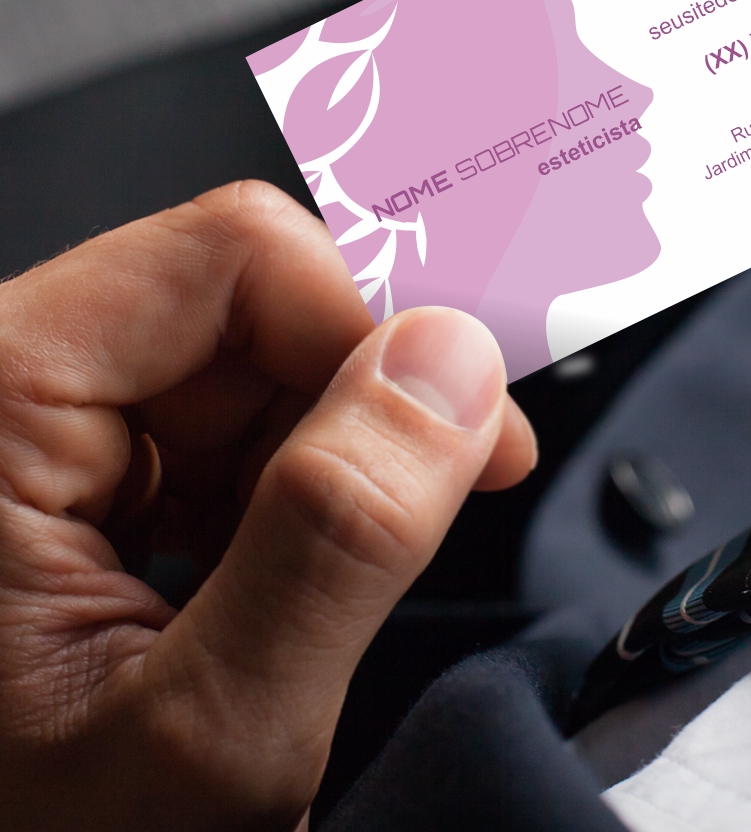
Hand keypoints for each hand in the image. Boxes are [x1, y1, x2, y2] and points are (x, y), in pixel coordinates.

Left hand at [0, 181, 536, 830]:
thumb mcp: (210, 731)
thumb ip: (340, 530)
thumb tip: (451, 359)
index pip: (233, 256)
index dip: (373, 326)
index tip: (467, 419)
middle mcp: (5, 394)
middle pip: (249, 301)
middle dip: (366, 399)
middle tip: (438, 501)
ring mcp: (40, 432)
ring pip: (255, 362)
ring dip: (333, 457)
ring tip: (329, 582)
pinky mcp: (80, 474)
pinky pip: (228, 424)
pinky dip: (295, 487)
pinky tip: (289, 573)